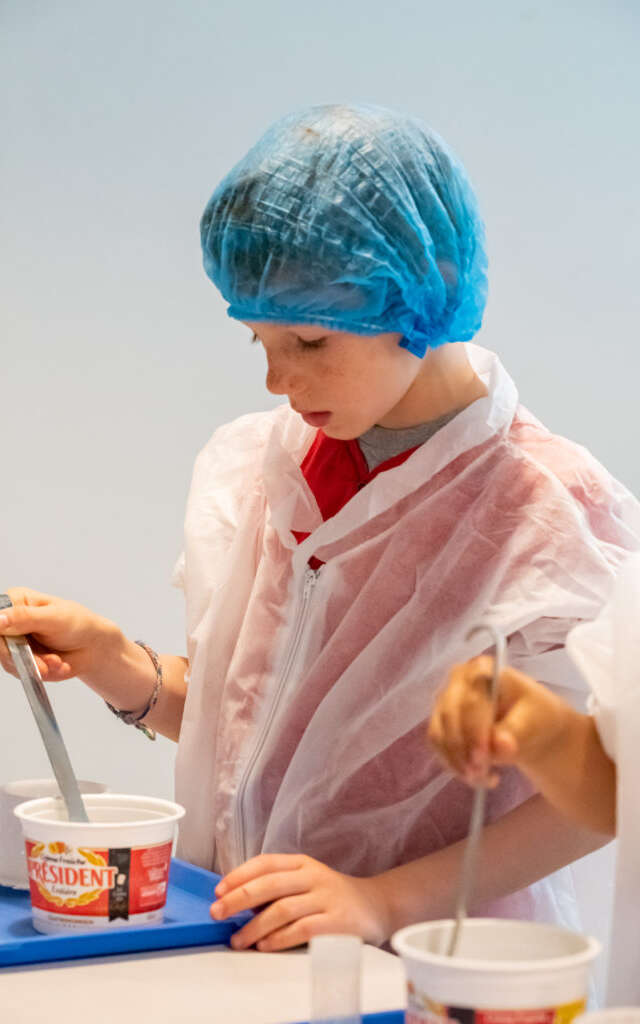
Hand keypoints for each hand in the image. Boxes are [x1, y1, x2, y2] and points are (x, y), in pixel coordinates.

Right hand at [0, 587, 118, 682]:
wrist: (93, 647)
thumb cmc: (78, 624)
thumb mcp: (53, 618)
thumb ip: (24, 618)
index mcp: (16, 601)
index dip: (1, 630)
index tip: (13, 642)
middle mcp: (11, 621)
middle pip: (0, 642)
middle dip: (22, 656)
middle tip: (43, 664)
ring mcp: (15, 642)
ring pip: (8, 660)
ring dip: (36, 665)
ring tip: (56, 661)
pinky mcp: (21, 660)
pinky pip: (20, 671)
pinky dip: (41, 671)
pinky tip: (57, 664)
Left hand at [210, 853, 390, 951]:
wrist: (376, 907)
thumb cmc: (332, 897)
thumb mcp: (307, 882)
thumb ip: (278, 888)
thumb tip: (238, 903)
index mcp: (302, 863)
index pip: (266, 862)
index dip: (239, 875)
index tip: (218, 891)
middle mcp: (314, 876)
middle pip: (270, 884)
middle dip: (238, 899)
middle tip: (217, 913)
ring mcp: (326, 898)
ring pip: (282, 908)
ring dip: (254, 926)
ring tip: (238, 940)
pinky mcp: (337, 922)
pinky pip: (302, 929)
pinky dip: (279, 939)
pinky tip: (265, 946)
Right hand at [428, 656, 570, 784]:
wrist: (530, 725)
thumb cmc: (535, 715)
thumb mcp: (534, 721)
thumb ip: (516, 732)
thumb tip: (501, 746)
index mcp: (482, 669)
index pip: (471, 699)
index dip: (474, 730)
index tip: (484, 758)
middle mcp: (457, 682)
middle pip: (449, 715)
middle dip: (462, 749)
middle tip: (479, 774)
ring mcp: (445, 701)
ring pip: (439, 733)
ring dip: (456, 761)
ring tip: (483, 780)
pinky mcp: (440, 723)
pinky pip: (438, 747)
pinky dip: (453, 765)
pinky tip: (478, 777)